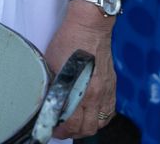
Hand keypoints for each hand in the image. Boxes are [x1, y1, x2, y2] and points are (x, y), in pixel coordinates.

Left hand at [44, 10, 115, 138]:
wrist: (89, 26)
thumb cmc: (68, 41)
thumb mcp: (52, 65)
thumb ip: (52, 87)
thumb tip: (46, 102)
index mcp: (80, 90)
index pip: (71, 123)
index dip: (59, 130)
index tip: (51, 128)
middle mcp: (96, 94)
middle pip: (87, 128)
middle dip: (72, 132)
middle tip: (61, 129)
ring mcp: (107, 90)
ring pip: (100, 122)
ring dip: (87, 126)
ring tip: (75, 123)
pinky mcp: (112, 85)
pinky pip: (109, 111)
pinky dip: (100, 117)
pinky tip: (90, 113)